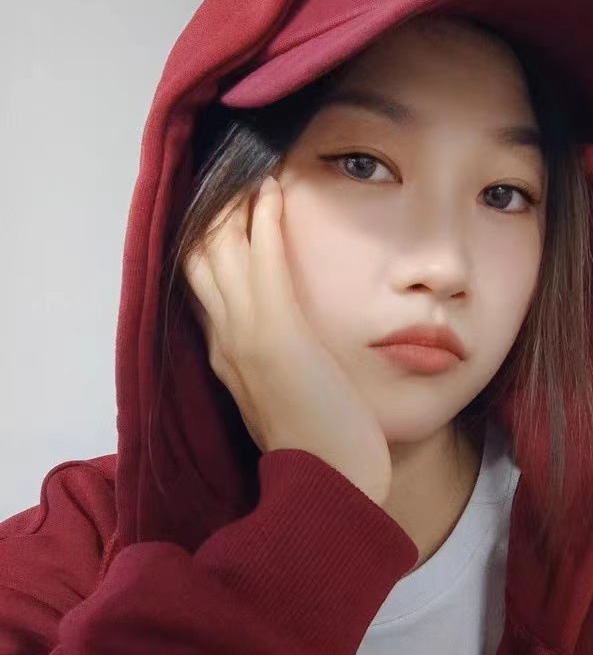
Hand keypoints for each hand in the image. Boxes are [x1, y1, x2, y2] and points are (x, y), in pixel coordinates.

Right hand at [183, 174, 392, 507]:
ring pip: (222, 252)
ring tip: (253, 167)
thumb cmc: (324, 448)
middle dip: (212, 213)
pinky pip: (263, 262)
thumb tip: (286, 342)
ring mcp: (246, 336)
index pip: (202, 285)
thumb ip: (279, 367)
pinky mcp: (277, 334)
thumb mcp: (290, 399)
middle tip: (230, 171)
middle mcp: (226, 341)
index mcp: (227, 357)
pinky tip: (273, 190)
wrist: (332, 487)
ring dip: (236, 204)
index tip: (219, 206)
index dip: (206, 242)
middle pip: (198, 260)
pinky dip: (264, 221)